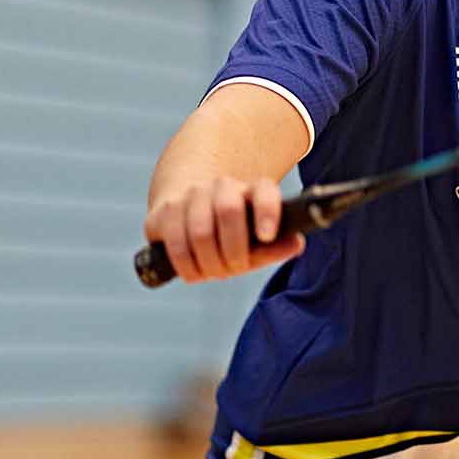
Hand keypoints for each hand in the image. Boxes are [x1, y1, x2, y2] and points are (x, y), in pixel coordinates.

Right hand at [144, 177, 303, 282]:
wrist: (187, 209)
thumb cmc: (232, 232)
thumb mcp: (257, 238)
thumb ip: (277, 244)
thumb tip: (296, 244)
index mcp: (252, 190)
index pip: (264, 192)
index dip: (266, 211)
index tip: (266, 235)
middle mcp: (221, 187)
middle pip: (229, 210)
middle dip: (234, 251)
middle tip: (236, 267)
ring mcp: (189, 197)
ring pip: (201, 231)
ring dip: (211, 263)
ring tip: (215, 271)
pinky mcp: (162, 214)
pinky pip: (176, 245)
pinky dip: (189, 267)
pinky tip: (195, 272)